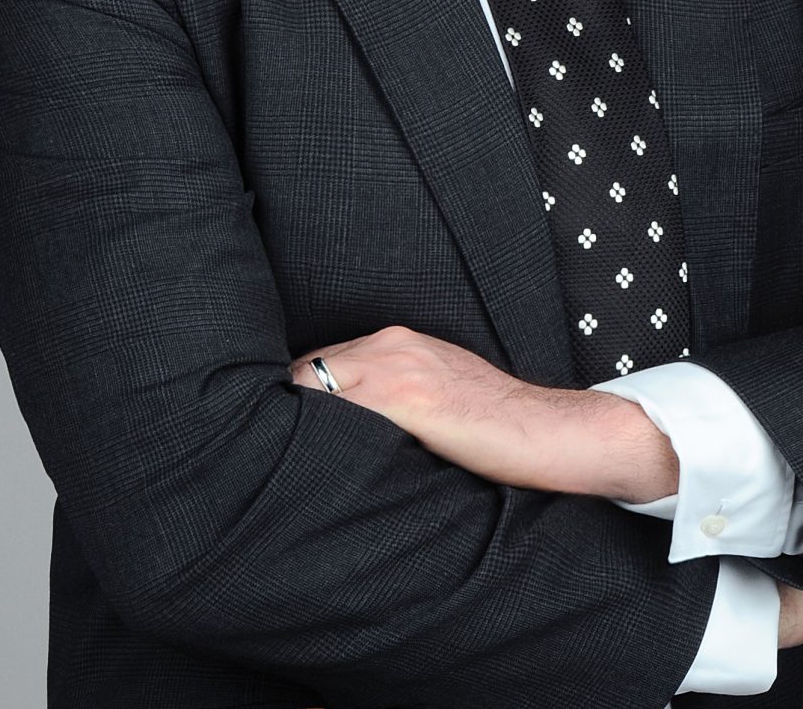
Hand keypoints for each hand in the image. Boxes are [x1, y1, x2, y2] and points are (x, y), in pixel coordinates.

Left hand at [286, 324, 604, 493]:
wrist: (538, 428)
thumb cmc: (494, 419)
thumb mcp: (439, 383)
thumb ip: (396, 387)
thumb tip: (355, 417)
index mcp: (398, 340)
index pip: (323, 360)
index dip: (299, 396)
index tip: (284, 424)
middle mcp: (390, 344)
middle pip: (309, 370)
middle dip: (288, 406)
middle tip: (265, 450)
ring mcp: (394, 368)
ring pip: (314, 388)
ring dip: (293, 422)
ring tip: (273, 461)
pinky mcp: (401, 397)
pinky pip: (337, 411)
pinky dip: (315, 435)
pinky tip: (305, 463)